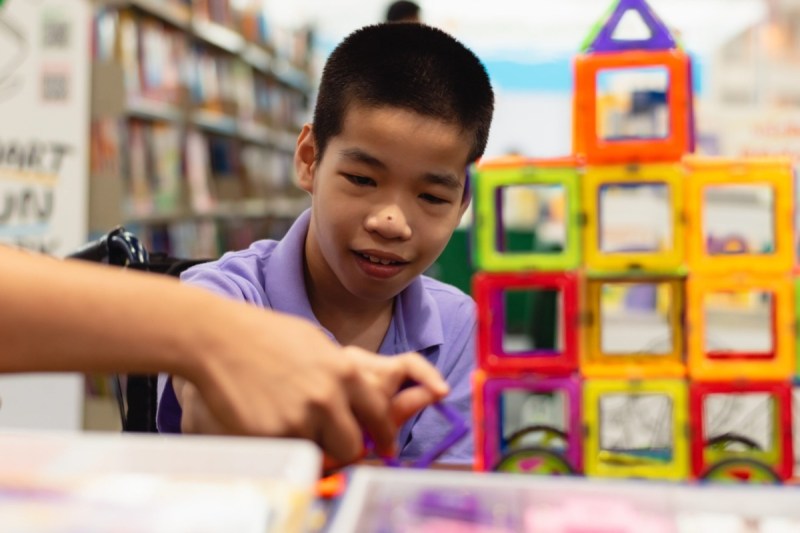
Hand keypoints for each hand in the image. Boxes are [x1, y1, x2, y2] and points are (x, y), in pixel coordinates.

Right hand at [177, 302, 448, 464]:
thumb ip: (341, 373)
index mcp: (344, 372)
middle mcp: (327, 398)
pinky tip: (270, 423)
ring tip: (293, 424)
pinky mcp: (271, 436)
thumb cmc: (266, 335)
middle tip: (333, 444)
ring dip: (313, 447)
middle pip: (353, 446)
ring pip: (320, 454)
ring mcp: (298, 419)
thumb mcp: (317, 344)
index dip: (384, 434)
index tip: (386, 446)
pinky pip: (288, 454)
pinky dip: (284, 447)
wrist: (219, 338)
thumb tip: (359, 396)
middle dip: (346, 448)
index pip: (378, 415)